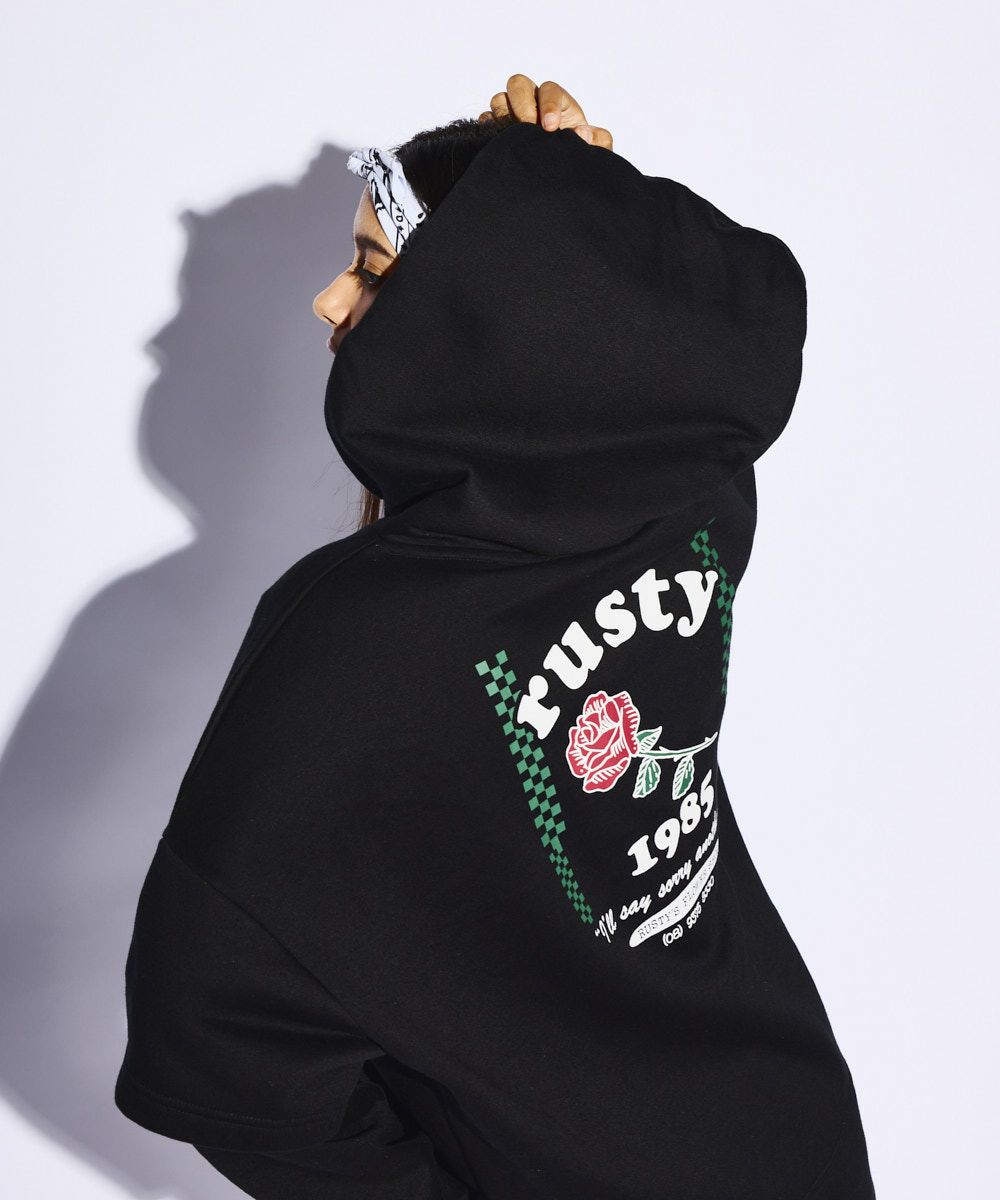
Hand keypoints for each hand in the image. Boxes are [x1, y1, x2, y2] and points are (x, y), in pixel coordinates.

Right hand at [479, 74, 612, 149]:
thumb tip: (584, 134)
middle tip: (529, 129)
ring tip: (514, 138)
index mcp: (557, 103)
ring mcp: (512, 114)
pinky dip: (489, 128)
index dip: (548, 104)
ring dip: (504, 115)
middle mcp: (532, 102)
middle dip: (522, 104)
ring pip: (499, 100)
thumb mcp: (596, 151)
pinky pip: (486, 120)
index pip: (550, 90)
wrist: (559, 175)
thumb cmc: (577, 157)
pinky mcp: (497, 129)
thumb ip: (600, 141)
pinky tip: (499, 144)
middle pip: (518, 84)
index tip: (551, 127)